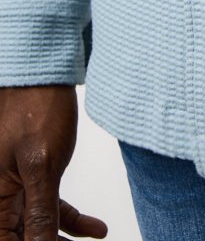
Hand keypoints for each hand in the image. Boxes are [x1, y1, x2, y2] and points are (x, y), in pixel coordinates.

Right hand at [0, 85, 107, 240]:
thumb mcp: (40, 167)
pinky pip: (49, 209)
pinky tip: (96, 229)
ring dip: (64, 240)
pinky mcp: (33, 178)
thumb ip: (40, 214)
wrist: (43, 73)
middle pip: (21, 238)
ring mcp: (15, 189)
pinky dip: (71, 221)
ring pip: (36, 229)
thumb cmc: (34, 109)